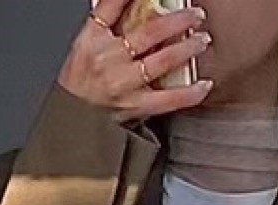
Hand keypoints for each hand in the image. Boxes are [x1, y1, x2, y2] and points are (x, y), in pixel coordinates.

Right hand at [59, 0, 213, 119]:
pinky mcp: (135, 108)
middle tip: (197, 15)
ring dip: (186, 49)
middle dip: (178, 21)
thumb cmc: (81, 79)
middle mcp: (110, 60)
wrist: (73, 120)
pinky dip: (188, 93)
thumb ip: (109, 13)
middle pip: (148, 33)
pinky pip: (167, 100)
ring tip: (203, 40)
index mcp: (95, 37)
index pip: (115, 4)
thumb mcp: (88, 39)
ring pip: (160, 62)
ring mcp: (124, 85)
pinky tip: (204, 84)